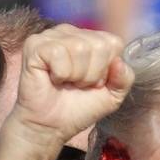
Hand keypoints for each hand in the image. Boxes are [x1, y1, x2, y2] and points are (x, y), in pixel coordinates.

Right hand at [0, 26, 132, 159]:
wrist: (51, 127)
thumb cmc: (78, 108)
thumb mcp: (112, 96)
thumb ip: (124, 78)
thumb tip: (119, 62)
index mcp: (89, 39)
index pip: (113, 43)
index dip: (106, 69)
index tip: (93, 83)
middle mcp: (71, 32)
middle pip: (99, 46)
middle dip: (92, 74)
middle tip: (77, 85)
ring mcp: (51, 36)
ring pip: (79, 48)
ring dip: (76, 75)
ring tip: (65, 83)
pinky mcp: (35, 45)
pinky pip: (58, 53)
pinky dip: (60, 73)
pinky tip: (52, 78)